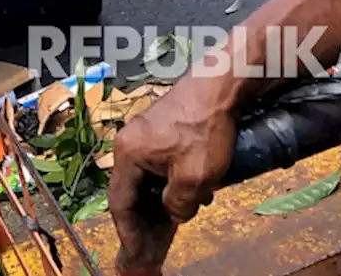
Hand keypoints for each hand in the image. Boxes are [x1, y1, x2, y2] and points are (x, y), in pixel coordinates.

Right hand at [107, 78, 237, 274]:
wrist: (220, 87)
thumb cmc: (204, 128)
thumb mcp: (194, 178)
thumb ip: (179, 204)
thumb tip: (175, 213)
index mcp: (128, 153)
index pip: (120, 201)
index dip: (128, 230)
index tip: (135, 251)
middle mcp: (130, 143)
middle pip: (132, 190)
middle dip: (144, 219)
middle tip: (151, 245)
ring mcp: (146, 136)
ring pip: (149, 179)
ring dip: (162, 203)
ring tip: (174, 225)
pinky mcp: (162, 132)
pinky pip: (161, 166)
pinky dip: (171, 185)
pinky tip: (193, 196)